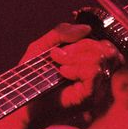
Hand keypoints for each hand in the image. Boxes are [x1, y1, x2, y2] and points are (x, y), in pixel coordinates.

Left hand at [0, 23, 121, 128]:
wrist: (22, 100)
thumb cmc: (32, 76)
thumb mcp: (42, 46)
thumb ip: (62, 32)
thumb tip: (87, 29)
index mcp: (91, 64)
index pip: (104, 45)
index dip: (85, 41)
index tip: (61, 49)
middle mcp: (98, 77)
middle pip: (105, 49)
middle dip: (79, 47)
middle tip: (57, 57)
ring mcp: (96, 88)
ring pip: (100, 59)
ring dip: (75, 58)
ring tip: (59, 66)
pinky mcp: (90, 98)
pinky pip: (94, 72)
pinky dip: (76, 68)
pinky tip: (62, 73)